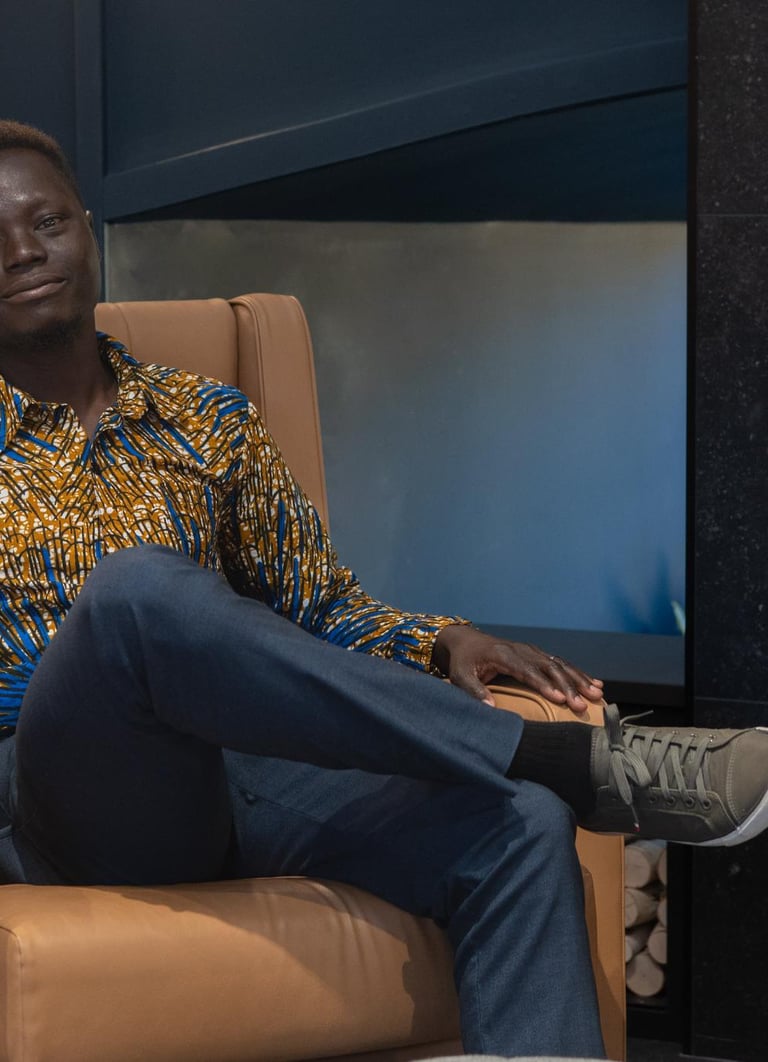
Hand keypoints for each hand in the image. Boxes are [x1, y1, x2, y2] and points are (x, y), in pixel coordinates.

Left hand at [432, 625, 603, 714]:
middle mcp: (522, 650)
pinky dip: (578, 674)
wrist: (466, 640)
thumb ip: (474, 691)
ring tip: (597, 694)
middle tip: (582, 705)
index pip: (528, 671)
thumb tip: (491, 709)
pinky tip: (595, 684)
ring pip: (560, 664)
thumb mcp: (460, 676)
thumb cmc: (463, 662)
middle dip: (568, 686)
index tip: (560, 700)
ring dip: (579, 679)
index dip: (545, 685)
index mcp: (504, 655)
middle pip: (549, 667)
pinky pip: (560, 663)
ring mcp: (531, 650)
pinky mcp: (537, 654)